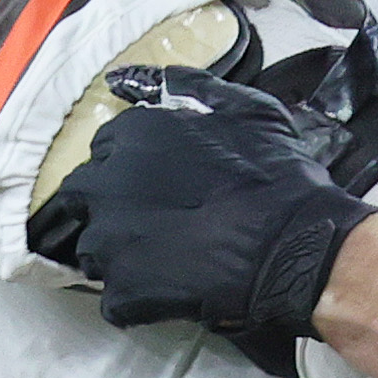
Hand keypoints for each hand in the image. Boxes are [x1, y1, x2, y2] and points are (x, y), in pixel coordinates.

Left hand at [27, 68, 377, 338]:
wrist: (294, 244)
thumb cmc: (275, 176)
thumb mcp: (245, 108)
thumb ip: (191, 87)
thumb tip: (149, 78)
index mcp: (130, 137)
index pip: (104, 152)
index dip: (132, 172)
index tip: (159, 187)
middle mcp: (106, 186)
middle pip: (83, 201)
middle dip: (112, 211)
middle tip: (157, 225)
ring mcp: (110, 242)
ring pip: (94, 251)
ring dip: (121, 257)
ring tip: (167, 262)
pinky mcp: (122, 291)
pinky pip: (117, 299)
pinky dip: (140, 300)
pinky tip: (173, 292)